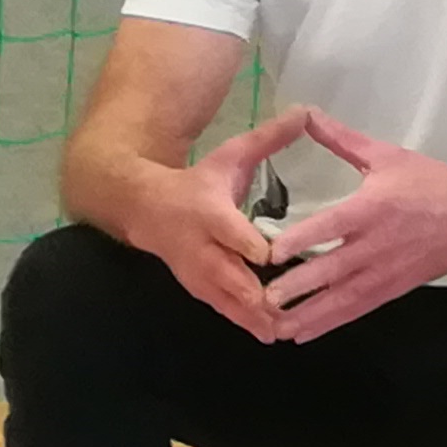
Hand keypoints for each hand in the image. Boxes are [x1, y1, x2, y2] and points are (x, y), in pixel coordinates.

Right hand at [126, 104, 302, 340]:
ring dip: (250, 315)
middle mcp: (200, 246)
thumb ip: (269, 138)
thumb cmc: (197, 180)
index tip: (270, 257)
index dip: (247, 244)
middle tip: (283, 309)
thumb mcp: (229, 154)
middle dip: (252, 292)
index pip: (229, 230)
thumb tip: (306, 110)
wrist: (139, 206)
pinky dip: (242, 322)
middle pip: (226, 272)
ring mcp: (194, 271)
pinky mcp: (195, 288)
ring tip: (281, 331)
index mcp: (209, 211)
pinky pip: (219, 308)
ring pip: (222, 298)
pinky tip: (269, 336)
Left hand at [264, 112, 446, 337]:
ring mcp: (386, 270)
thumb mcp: (387, 156)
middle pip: (332, 269)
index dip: (300, 241)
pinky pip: (358, 309)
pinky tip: (304, 333)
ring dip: (309, 313)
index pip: (330, 226)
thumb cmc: (431, 182)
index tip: (270, 254)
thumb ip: (342, 140)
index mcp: (372, 207)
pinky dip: (331, 322)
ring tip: (276, 327)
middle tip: (264, 299)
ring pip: (342, 296)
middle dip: (298, 287)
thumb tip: (306, 114)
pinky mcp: (395, 287)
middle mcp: (376, 243)